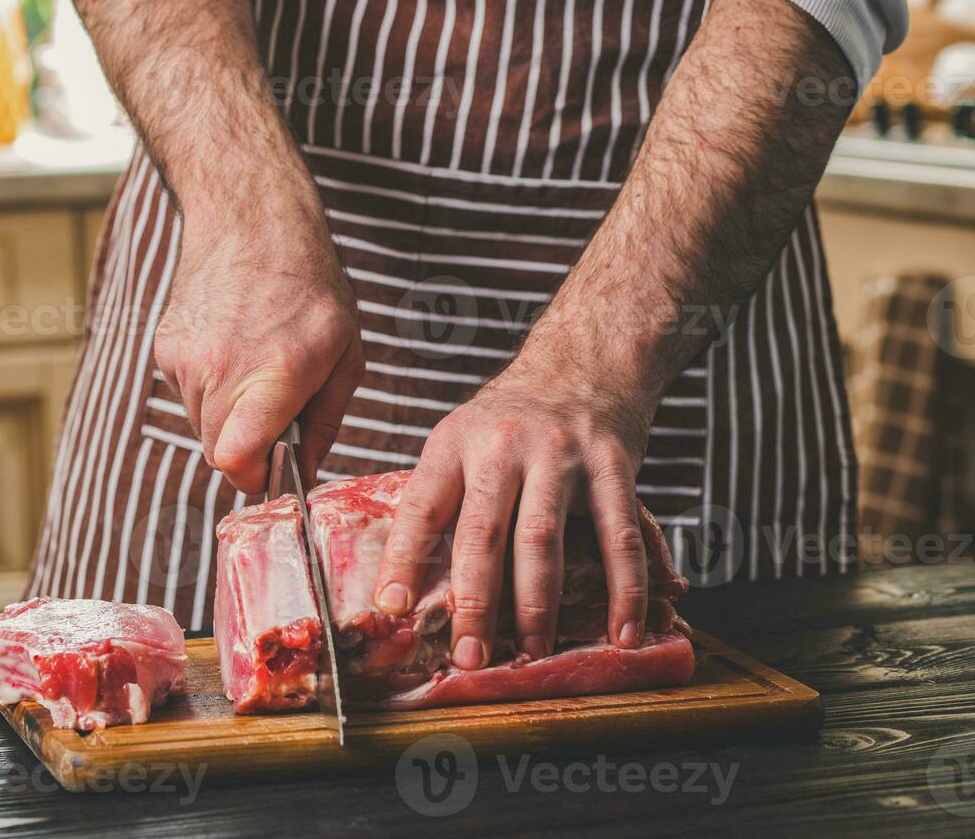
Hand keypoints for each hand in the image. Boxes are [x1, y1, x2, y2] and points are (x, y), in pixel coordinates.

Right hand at [153, 204, 364, 493]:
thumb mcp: (346, 355)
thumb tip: (305, 473)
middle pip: (218, 453)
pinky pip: (186, 395)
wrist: (251, 223)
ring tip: (254, 369)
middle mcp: (221, 370)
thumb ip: (325, 422)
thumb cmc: (309, 287)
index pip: (236, 460)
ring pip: (201, 425)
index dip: (255, 477)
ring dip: (228, 416)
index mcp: (273, 375)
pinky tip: (231, 350)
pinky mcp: (165, 350)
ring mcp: (185, 360)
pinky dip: (208, 389)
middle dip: (248, 448)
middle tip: (275, 413)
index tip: (275, 468)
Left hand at [371, 352, 655, 669]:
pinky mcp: (612, 466)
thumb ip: (444, 496)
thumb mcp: (463, 437)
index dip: (404, 560)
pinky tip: (621, 632)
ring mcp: (560, 455)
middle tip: (469, 656)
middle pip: (482, 533)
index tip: (394, 608)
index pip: (422, 507)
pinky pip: (618, 537)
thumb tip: (409, 580)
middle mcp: (502, 446)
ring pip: (542, 540)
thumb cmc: (513, 416)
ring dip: (537, 605)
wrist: (584, 362)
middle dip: (474, 602)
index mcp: (455, 442)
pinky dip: (624, 590)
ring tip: (531, 651)